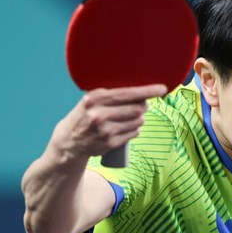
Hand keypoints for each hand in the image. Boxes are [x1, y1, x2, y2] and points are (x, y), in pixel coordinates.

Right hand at [52, 84, 166, 159]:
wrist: (69, 141)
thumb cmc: (85, 115)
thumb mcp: (92, 100)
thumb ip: (111, 94)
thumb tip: (141, 91)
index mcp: (95, 98)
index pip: (128, 93)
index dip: (147, 91)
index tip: (162, 89)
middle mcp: (99, 114)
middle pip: (137, 108)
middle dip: (144, 106)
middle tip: (143, 105)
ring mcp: (105, 130)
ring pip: (138, 121)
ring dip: (139, 118)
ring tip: (130, 117)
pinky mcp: (111, 143)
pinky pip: (134, 133)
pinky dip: (135, 129)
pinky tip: (127, 127)